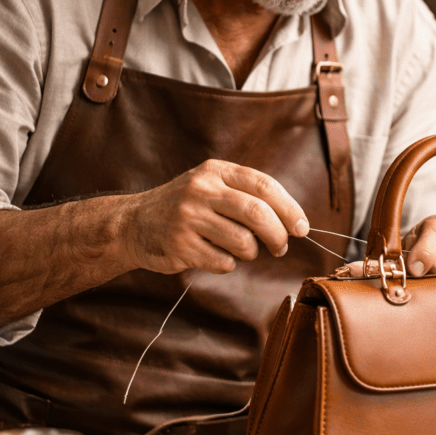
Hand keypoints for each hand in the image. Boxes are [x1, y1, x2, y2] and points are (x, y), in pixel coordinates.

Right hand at [121, 159, 308, 274]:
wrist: (133, 223)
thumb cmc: (186, 207)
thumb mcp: (211, 186)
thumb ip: (247, 196)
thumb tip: (293, 222)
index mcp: (215, 171)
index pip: (264, 185)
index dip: (289, 208)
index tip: (301, 227)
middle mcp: (201, 189)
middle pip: (258, 214)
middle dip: (278, 236)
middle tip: (281, 247)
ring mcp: (188, 217)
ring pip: (243, 242)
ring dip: (251, 253)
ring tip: (239, 249)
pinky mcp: (180, 245)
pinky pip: (223, 262)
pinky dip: (227, 263)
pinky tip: (213, 255)